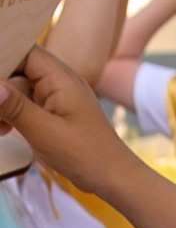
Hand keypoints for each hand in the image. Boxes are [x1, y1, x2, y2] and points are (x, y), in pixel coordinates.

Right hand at [0, 42, 128, 185]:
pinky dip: (12, 115)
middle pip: (17, 71)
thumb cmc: (85, 153)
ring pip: (18, 89)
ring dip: (4, 106)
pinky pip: (26, 104)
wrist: (112, 176)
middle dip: (1, 90)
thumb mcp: (44, 131)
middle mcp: (59, 81)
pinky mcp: (54, 111)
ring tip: (1, 129)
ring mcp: (57, 96)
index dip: (2, 58)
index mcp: (61, 77)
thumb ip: (15, 107)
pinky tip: (5, 130)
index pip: (24, 51)